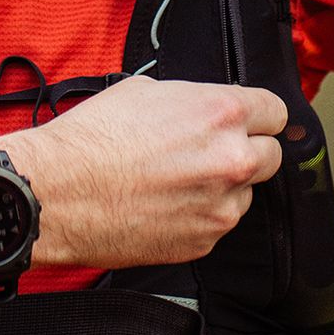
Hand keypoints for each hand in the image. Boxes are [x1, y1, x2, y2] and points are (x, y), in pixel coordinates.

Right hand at [0, 75, 285, 271]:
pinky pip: (217, 224)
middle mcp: (230, 160)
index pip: (276, 112)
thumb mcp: (147, 91)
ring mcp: (220, 207)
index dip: (258, 115)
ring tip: (175, 180)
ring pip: (245, 194)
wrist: (58, 192)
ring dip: (222, 187)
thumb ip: (194, 102)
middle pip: (271, 156)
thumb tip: (208, 112)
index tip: (250, 122)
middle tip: (210, 151)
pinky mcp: (203, 242)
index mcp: (221, 113)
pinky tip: (164, 204)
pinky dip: (199, 215)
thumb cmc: (92, 139)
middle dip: (246, 150)